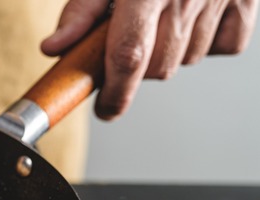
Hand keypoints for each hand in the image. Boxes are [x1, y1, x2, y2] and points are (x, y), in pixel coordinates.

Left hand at [41, 0, 258, 120]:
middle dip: (135, 70)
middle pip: (158, 67)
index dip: (115, 92)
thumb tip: (55, 49)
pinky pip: (226, 45)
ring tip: (158, 20)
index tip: (105, 109)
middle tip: (125, 45)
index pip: (129, 56)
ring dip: (168, 53)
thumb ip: (82, 9)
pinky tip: (190, 20)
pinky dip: (208, 42)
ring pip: (188, 59)